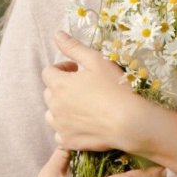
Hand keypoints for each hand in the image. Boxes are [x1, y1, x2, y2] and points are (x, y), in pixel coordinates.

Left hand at [43, 31, 145, 152]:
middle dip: (62, 87)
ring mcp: (59, 126)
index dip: (63, 68)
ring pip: (52, 114)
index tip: (78, 69)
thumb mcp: (96, 61)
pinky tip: (84, 124)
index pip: (48, 71)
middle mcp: (54, 106)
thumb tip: (57, 34)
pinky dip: (67, 128)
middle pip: (49, 92)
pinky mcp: (68, 142)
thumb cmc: (114, 88)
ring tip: (83, 106)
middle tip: (84, 86)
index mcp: (59, 84)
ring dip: (62, 108)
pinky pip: (60, 134)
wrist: (128, 122)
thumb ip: (74, 47)